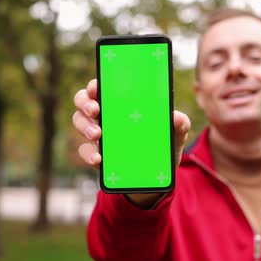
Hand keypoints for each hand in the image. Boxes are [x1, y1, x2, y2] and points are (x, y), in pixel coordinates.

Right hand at [72, 79, 190, 206]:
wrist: (157, 176)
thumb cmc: (163, 145)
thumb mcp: (175, 134)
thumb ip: (180, 124)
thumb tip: (177, 117)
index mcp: (121, 103)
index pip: (102, 87)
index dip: (95, 84)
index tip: (96, 87)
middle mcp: (105, 114)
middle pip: (83, 100)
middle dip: (85, 102)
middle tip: (95, 110)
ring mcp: (98, 134)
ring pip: (79, 122)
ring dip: (85, 126)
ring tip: (97, 134)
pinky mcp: (96, 155)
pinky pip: (85, 151)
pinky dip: (88, 154)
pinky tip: (98, 158)